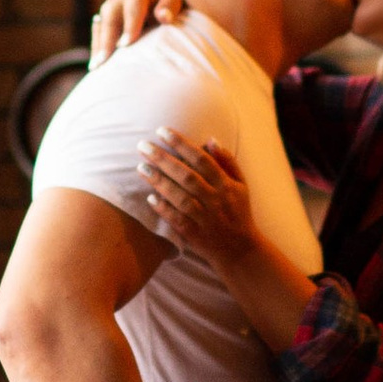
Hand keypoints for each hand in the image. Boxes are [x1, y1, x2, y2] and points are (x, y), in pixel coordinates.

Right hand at [89, 0, 183, 66]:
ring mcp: (106, 11)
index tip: (126, 44)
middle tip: (104, 61)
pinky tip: (97, 67)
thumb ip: (170, 6)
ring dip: (98, 48)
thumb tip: (164, 17)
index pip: (132, 11)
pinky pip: (97, 36)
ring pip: (100, 30)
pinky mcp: (101, 21)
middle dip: (107, 41)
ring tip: (97, 68)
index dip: (129, 27)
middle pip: (110, 22)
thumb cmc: (166, 4)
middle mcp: (117, 1)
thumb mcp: (173, 0)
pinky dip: (97, 50)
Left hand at [141, 131, 257, 264]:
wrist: (240, 250)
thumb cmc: (238, 212)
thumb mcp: (241, 185)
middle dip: (164, 159)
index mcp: (226, 185)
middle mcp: (216, 200)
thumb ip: (227, 161)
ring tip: (141, 167)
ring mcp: (205, 218)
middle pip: (187, 176)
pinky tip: (150, 197)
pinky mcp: (195, 234)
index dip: (182, 144)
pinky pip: (177, 220)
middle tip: (143, 145)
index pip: (202, 160)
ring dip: (160, 182)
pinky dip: (164, 209)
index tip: (162, 131)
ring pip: (181, 197)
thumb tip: (210, 139)